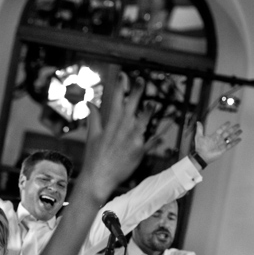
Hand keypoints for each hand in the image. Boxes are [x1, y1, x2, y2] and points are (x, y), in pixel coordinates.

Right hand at [81, 74, 164, 202]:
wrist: (98, 179)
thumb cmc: (94, 158)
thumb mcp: (92, 136)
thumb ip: (94, 118)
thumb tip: (90, 104)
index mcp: (110, 124)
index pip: (116, 101)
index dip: (120, 87)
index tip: (123, 75)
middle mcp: (122, 130)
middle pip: (130, 107)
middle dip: (136, 92)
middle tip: (141, 80)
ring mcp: (131, 140)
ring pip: (142, 122)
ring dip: (147, 112)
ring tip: (153, 102)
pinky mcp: (139, 151)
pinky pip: (151, 142)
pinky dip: (157, 138)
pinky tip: (163, 133)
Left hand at [194, 121, 242, 163]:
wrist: (201, 156)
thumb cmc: (200, 147)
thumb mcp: (199, 137)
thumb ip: (200, 129)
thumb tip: (198, 122)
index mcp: (214, 136)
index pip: (221, 129)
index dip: (225, 126)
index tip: (229, 122)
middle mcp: (219, 139)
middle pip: (228, 132)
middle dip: (233, 129)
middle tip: (238, 125)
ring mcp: (221, 144)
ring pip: (230, 138)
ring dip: (235, 134)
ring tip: (241, 131)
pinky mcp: (223, 149)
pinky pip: (230, 145)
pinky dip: (235, 142)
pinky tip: (239, 139)